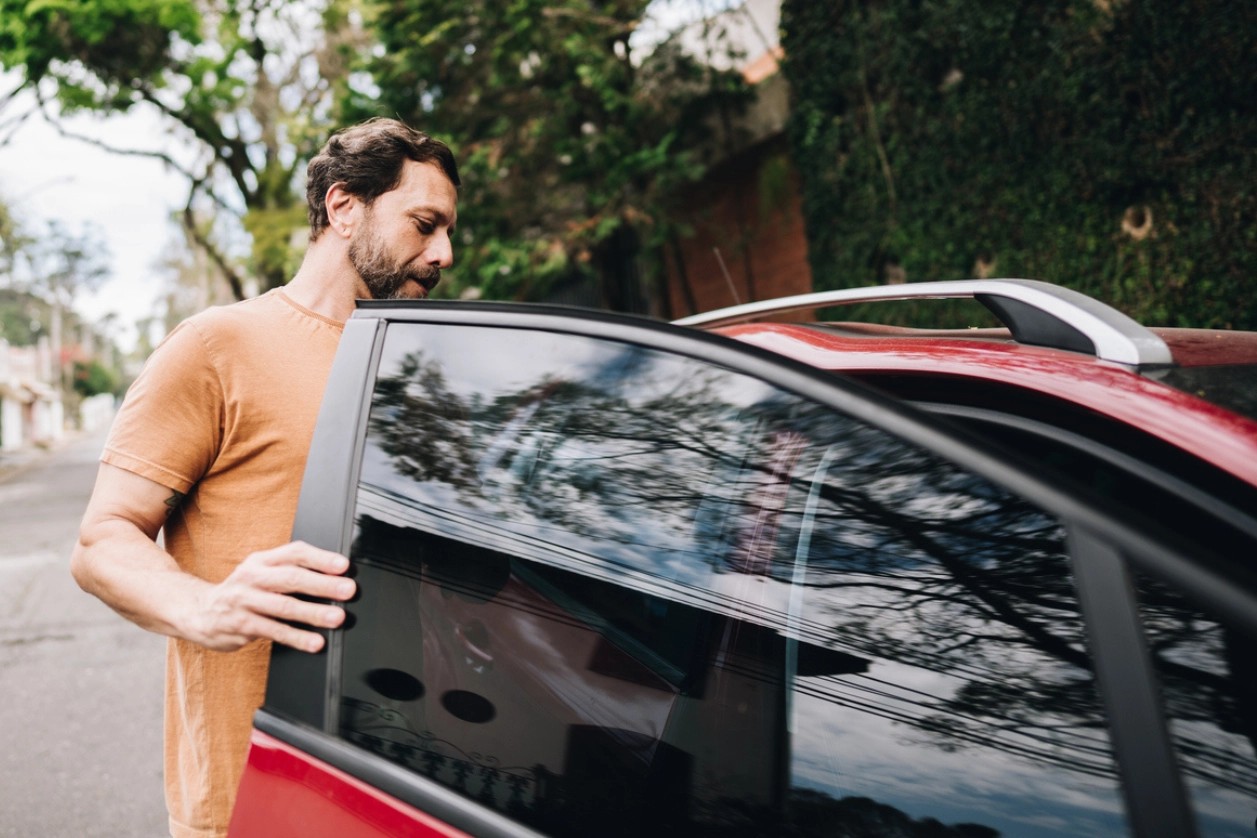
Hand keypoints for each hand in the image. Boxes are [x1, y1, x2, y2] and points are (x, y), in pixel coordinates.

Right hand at [188, 541, 355, 652]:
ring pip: (283, 606)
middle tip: (348, 590)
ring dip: (313, 612)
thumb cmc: (241, 592)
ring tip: (337, 618)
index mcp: (261, 561)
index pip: (294, 553)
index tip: (344, 566)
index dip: (320, 558)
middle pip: (291, 578)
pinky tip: (314, 642)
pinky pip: (273, 631)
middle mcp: (252, 578)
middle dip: (322, 584)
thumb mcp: (259, 572)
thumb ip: (289, 570)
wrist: (197, 611)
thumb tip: (333, 576)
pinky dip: (296, 637)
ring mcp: (244, 602)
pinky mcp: (241, 625)